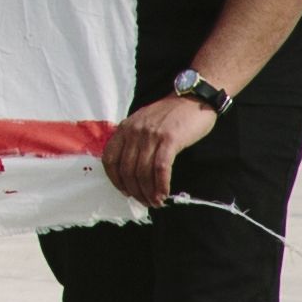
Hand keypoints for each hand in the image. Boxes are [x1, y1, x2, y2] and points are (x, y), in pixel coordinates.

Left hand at [101, 92, 213, 207]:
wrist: (192, 98)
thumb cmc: (169, 115)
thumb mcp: (143, 123)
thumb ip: (134, 141)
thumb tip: (131, 171)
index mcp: (124, 128)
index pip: (110, 159)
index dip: (115, 180)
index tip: (125, 191)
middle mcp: (134, 131)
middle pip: (126, 169)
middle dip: (134, 191)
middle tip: (144, 202)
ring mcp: (151, 135)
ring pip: (143, 172)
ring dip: (148, 192)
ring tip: (155, 202)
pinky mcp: (169, 140)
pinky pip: (160, 168)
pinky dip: (161, 185)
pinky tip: (164, 194)